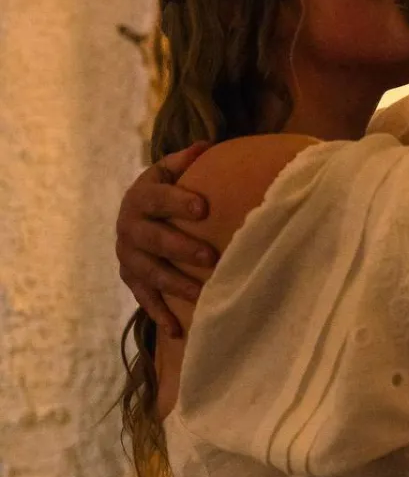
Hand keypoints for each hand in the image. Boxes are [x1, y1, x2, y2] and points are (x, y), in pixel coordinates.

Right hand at [116, 142, 217, 337]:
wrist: (136, 213)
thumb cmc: (164, 190)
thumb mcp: (169, 172)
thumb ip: (185, 161)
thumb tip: (205, 146)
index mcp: (140, 197)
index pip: (158, 198)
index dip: (179, 202)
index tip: (204, 208)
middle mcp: (129, 227)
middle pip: (154, 240)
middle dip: (181, 248)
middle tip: (210, 257)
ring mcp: (129, 256)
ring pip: (150, 273)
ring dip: (175, 284)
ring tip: (201, 293)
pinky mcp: (132, 279)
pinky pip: (145, 299)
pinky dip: (160, 315)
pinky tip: (178, 330)